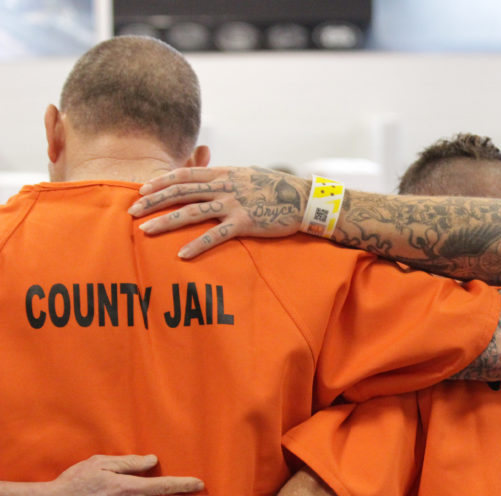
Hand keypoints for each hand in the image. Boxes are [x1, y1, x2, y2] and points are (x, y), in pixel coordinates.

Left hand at [129, 166, 309, 258]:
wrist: (305, 199)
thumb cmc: (278, 189)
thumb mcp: (249, 174)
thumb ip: (226, 175)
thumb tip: (209, 174)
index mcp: (224, 173)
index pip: (185, 175)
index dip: (161, 182)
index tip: (141, 189)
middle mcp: (225, 186)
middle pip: (180, 192)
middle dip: (153, 201)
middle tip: (131, 210)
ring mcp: (234, 204)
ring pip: (191, 212)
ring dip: (166, 221)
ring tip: (145, 231)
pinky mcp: (245, 223)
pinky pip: (215, 235)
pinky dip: (197, 245)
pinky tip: (181, 254)